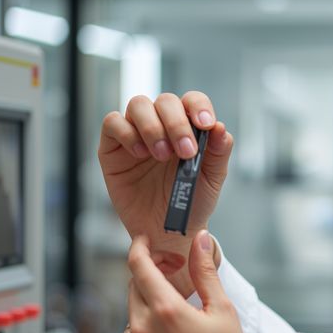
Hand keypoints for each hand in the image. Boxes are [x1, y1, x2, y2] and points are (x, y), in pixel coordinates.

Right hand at [99, 92, 234, 296]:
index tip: (206, 124)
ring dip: (152, 127)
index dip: (199, 106)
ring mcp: (136, 133)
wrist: (166, 231)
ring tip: (161, 155)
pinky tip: (140, 154)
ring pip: (138, 105)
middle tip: (185, 152)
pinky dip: (127, 133)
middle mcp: (161, 124)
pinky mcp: (113, 147)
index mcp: (188, 127)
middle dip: (177, 123)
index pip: (192, 101)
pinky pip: (113, 123)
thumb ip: (218, 152)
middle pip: (165, 101)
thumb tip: (220, 128)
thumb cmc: (191, 202)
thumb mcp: (211, 180)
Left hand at [123, 231, 278, 332]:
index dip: (139, 247)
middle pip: (135, 287)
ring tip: (179, 316)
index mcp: (164, 310)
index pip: (138, 266)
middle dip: (150, 277)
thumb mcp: (222, 312)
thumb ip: (206, 272)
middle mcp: (140, 327)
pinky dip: (147, 328)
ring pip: (134, 312)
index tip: (144, 240)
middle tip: (174, 277)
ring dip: (150, 305)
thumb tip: (201, 240)